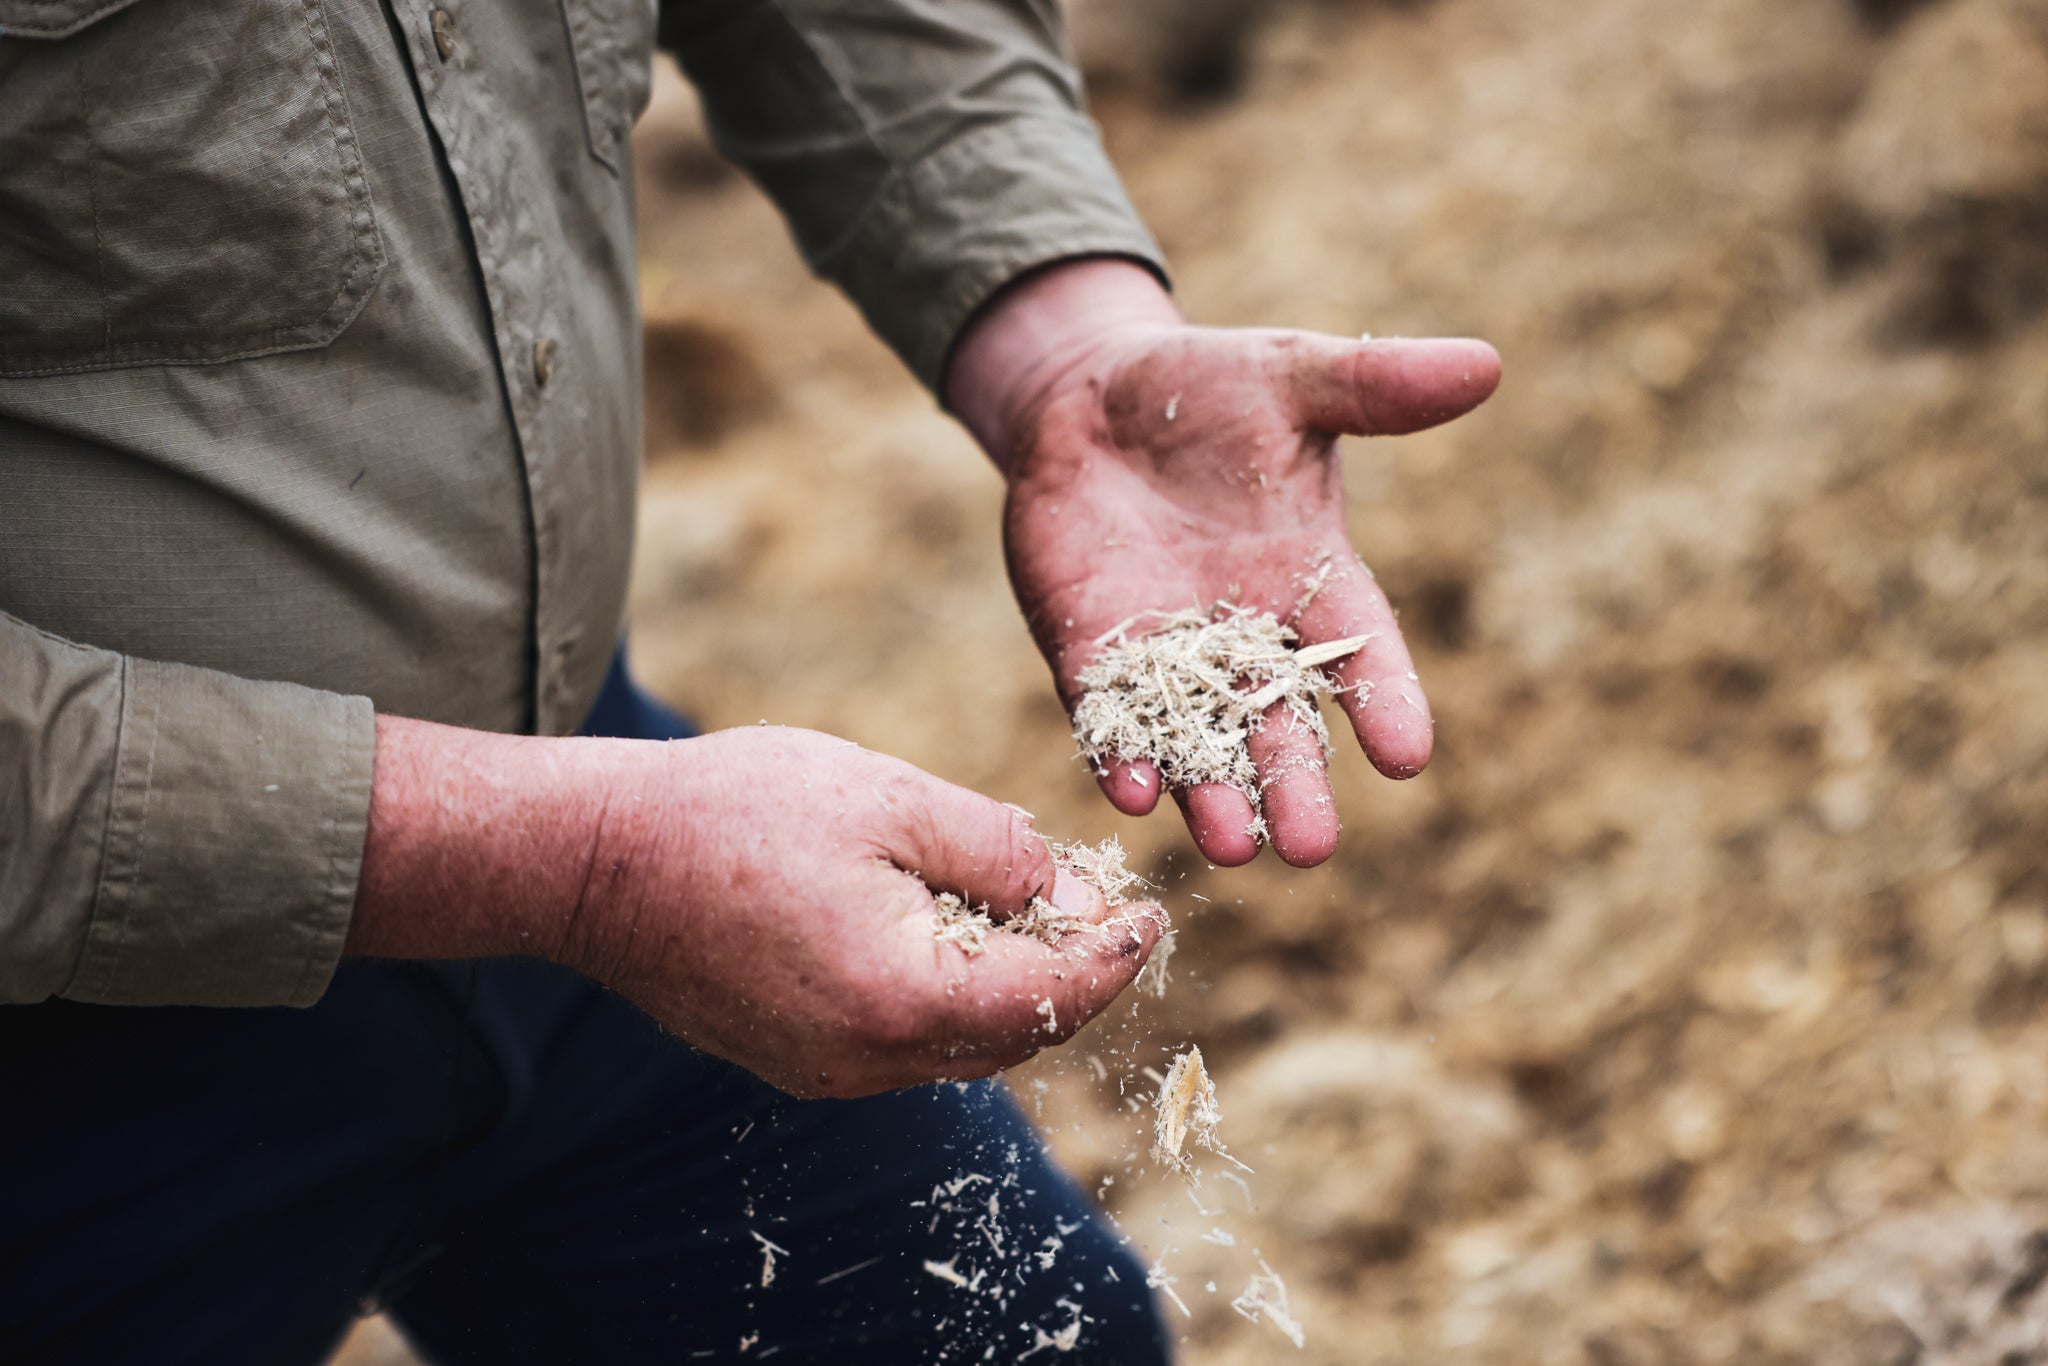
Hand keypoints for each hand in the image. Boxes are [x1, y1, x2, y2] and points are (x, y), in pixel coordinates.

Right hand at [347, 718, 1161, 1097]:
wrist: (594, 861)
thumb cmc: (735, 811)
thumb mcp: (887, 798)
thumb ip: (993, 849)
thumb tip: (1064, 893)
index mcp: (903, 998)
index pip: (1051, 998)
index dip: (1115, 955)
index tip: (1153, 913)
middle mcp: (869, 1060)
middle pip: (1012, 1035)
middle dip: (1069, 974)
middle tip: (1099, 907)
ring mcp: (826, 1071)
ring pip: (958, 1045)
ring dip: (1007, 986)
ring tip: (1029, 910)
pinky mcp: (794, 1060)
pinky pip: (903, 1041)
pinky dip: (947, 995)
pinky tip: (946, 929)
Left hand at [947, 260, 1500, 867]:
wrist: (1091, 400)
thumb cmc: (1208, 387)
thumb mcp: (1293, 377)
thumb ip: (1378, 385)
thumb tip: (1486, 364)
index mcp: (1312, 578)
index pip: (1362, 650)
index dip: (1385, 702)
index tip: (1410, 758)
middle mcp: (1246, 636)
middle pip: (1280, 726)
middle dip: (1295, 787)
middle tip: (1311, 850)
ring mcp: (1167, 656)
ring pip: (1197, 745)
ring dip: (1211, 797)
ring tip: (1228, 849)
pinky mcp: (1092, 656)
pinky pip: (1108, 721)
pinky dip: (1119, 758)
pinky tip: (1129, 795)